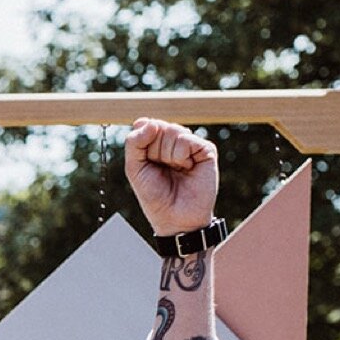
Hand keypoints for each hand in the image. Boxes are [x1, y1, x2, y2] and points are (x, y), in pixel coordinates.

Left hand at [124, 117, 219, 236]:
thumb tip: (148, 121)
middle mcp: (173, 142)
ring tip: (175, 170)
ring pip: (173, 131)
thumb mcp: (134, 169)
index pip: (147, 124)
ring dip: (168, 154)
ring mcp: (190, 145)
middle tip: (162, 169)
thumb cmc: (154, 196)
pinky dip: (181, 156)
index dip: (143, 141)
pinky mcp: (205, 150)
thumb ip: (134, 143)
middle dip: (155, 151)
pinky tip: (186, 168)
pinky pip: (188, 139)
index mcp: (156, 144)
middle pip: (160, 127)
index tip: (146, 160)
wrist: (176, 218)